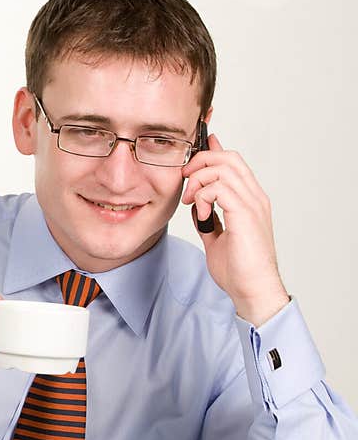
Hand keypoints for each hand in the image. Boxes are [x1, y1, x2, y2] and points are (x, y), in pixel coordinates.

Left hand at [181, 133, 289, 325]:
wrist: (251, 289)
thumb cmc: (238, 269)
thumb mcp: (216, 237)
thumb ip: (209, 219)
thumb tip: (197, 206)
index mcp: (250, 200)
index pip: (234, 162)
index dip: (213, 151)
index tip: (194, 151)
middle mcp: (254, 197)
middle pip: (228, 158)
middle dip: (200, 162)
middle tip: (185, 181)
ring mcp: (252, 204)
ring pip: (223, 168)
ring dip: (199, 181)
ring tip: (191, 202)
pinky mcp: (245, 215)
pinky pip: (220, 188)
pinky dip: (204, 197)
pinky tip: (202, 216)